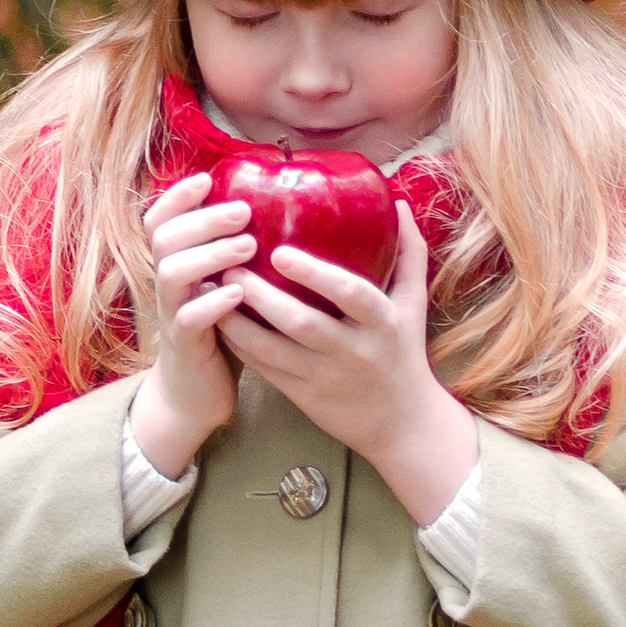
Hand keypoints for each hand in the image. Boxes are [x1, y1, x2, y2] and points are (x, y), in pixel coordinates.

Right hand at [130, 170, 255, 478]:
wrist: (194, 393)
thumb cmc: (220, 331)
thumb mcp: (223, 284)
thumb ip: (235, 252)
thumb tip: (279, 210)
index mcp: (175, 264)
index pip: (160, 220)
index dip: (177, 196)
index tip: (207, 179)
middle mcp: (167, 285)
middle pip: (164, 239)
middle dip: (203, 219)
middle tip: (244, 211)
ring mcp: (172, 314)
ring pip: (172, 274)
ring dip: (209, 254)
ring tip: (248, 246)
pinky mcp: (185, 345)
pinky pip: (190, 319)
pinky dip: (213, 304)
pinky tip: (239, 294)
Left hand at [222, 205, 478, 527]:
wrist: (401, 424)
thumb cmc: (404, 352)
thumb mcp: (414, 304)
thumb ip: (409, 252)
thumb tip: (397, 202)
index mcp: (383, 323)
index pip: (351, 294)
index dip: (316, 274)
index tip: (280, 252)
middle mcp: (353, 352)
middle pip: (302, 323)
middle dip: (261, 296)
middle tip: (230, 265)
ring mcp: (324, 377)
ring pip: (272, 350)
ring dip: (237, 320)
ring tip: (212, 288)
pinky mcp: (302, 396)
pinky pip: (263, 368)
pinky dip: (238, 343)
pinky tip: (217, 318)